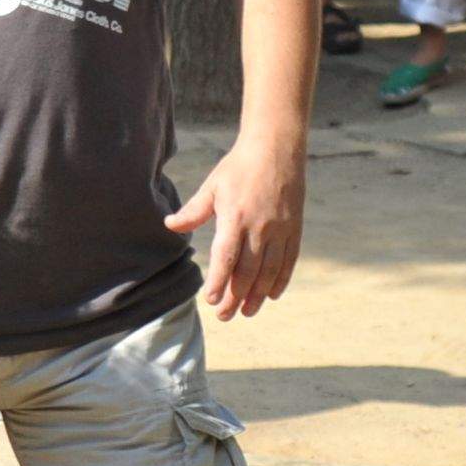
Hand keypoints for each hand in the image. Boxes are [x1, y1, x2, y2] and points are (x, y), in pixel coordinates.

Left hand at [166, 134, 307, 320]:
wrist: (276, 149)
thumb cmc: (238, 168)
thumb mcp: (212, 187)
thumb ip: (193, 212)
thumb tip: (169, 226)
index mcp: (235, 217)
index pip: (226, 257)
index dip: (219, 281)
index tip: (210, 300)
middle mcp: (260, 227)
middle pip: (248, 271)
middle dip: (236, 297)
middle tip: (224, 316)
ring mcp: (281, 229)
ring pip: (269, 271)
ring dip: (257, 295)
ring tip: (247, 312)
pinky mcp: (295, 229)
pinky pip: (289, 261)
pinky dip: (280, 281)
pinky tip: (271, 295)